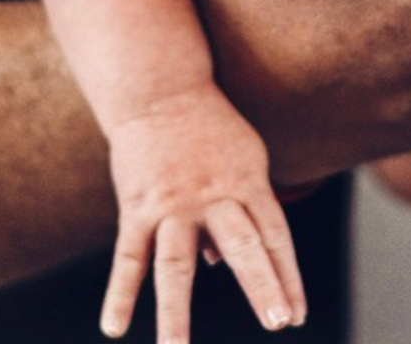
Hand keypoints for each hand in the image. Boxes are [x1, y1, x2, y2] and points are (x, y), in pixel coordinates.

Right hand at [100, 84, 304, 341]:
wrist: (161, 89)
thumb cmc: (210, 128)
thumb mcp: (243, 158)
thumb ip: (242, 209)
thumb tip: (222, 265)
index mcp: (246, 184)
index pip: (275, 237)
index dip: (288, 277)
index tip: (296, 317)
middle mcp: (213, 196)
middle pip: (243, 245)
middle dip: (262, 285)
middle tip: (277, 322)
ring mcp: (173, 204)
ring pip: (176, 263)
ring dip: (176, 311)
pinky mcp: (137, 207)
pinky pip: (129, 257)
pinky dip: (120, 294)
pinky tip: (114, 328)